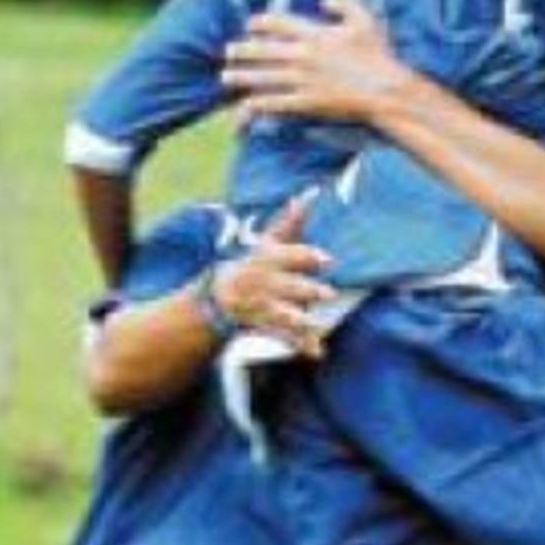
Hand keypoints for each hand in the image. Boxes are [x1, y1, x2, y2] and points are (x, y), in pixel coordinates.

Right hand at [213, 199, 337, 357]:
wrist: (217, 299)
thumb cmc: (251, 265)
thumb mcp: (266, 243)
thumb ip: (289, 222)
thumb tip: (312, 193)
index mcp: (265, 259)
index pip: (286, 255)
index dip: (305, 257)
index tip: (326, 259)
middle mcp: (262, 283)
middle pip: (285, 286)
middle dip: (304, 291)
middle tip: (327, 293)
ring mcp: (261, 306)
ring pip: (283, 314)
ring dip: (299, 320)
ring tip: (317, 326)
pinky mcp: (264, 326)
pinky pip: (284, 336)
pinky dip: (300, 344)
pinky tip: (317, 351)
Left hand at [221, 0, 404, 121]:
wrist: (386, 91)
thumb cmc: (378, 55)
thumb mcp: (364, 20)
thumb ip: (343, 4)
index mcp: (315, 34)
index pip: (278, 23)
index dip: (260, 23)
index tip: (250, 25)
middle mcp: (304, 56)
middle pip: (264, 50)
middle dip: (243, 50)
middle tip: (229, 51)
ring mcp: (303, 80)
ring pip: (264, 77)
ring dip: (242, 76)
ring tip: (226, 76)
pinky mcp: (307, 102)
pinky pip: (277, 102)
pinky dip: (259, 103)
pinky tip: (246, 103)